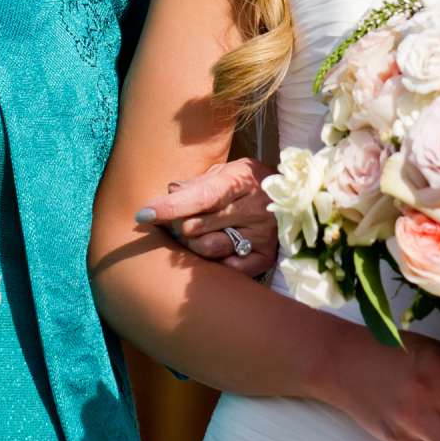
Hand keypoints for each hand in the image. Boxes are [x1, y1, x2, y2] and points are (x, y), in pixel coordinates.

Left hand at [136, 158, 277, 278]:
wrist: (295, 197)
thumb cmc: (249, 184)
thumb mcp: (226, 173)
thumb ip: (198, 183)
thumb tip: (170, 190)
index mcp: (243, 179)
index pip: (201, 196)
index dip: (171, 206)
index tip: (144, 214)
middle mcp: (256, 206)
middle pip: (199, 225)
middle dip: (177, 225)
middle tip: (175, 223)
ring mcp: (263, 233)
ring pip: (209, 248)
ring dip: (193, 244)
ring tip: (197, 234)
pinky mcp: (266, 256)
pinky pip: (228, 268)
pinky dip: (216, 260)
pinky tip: (219, 247)